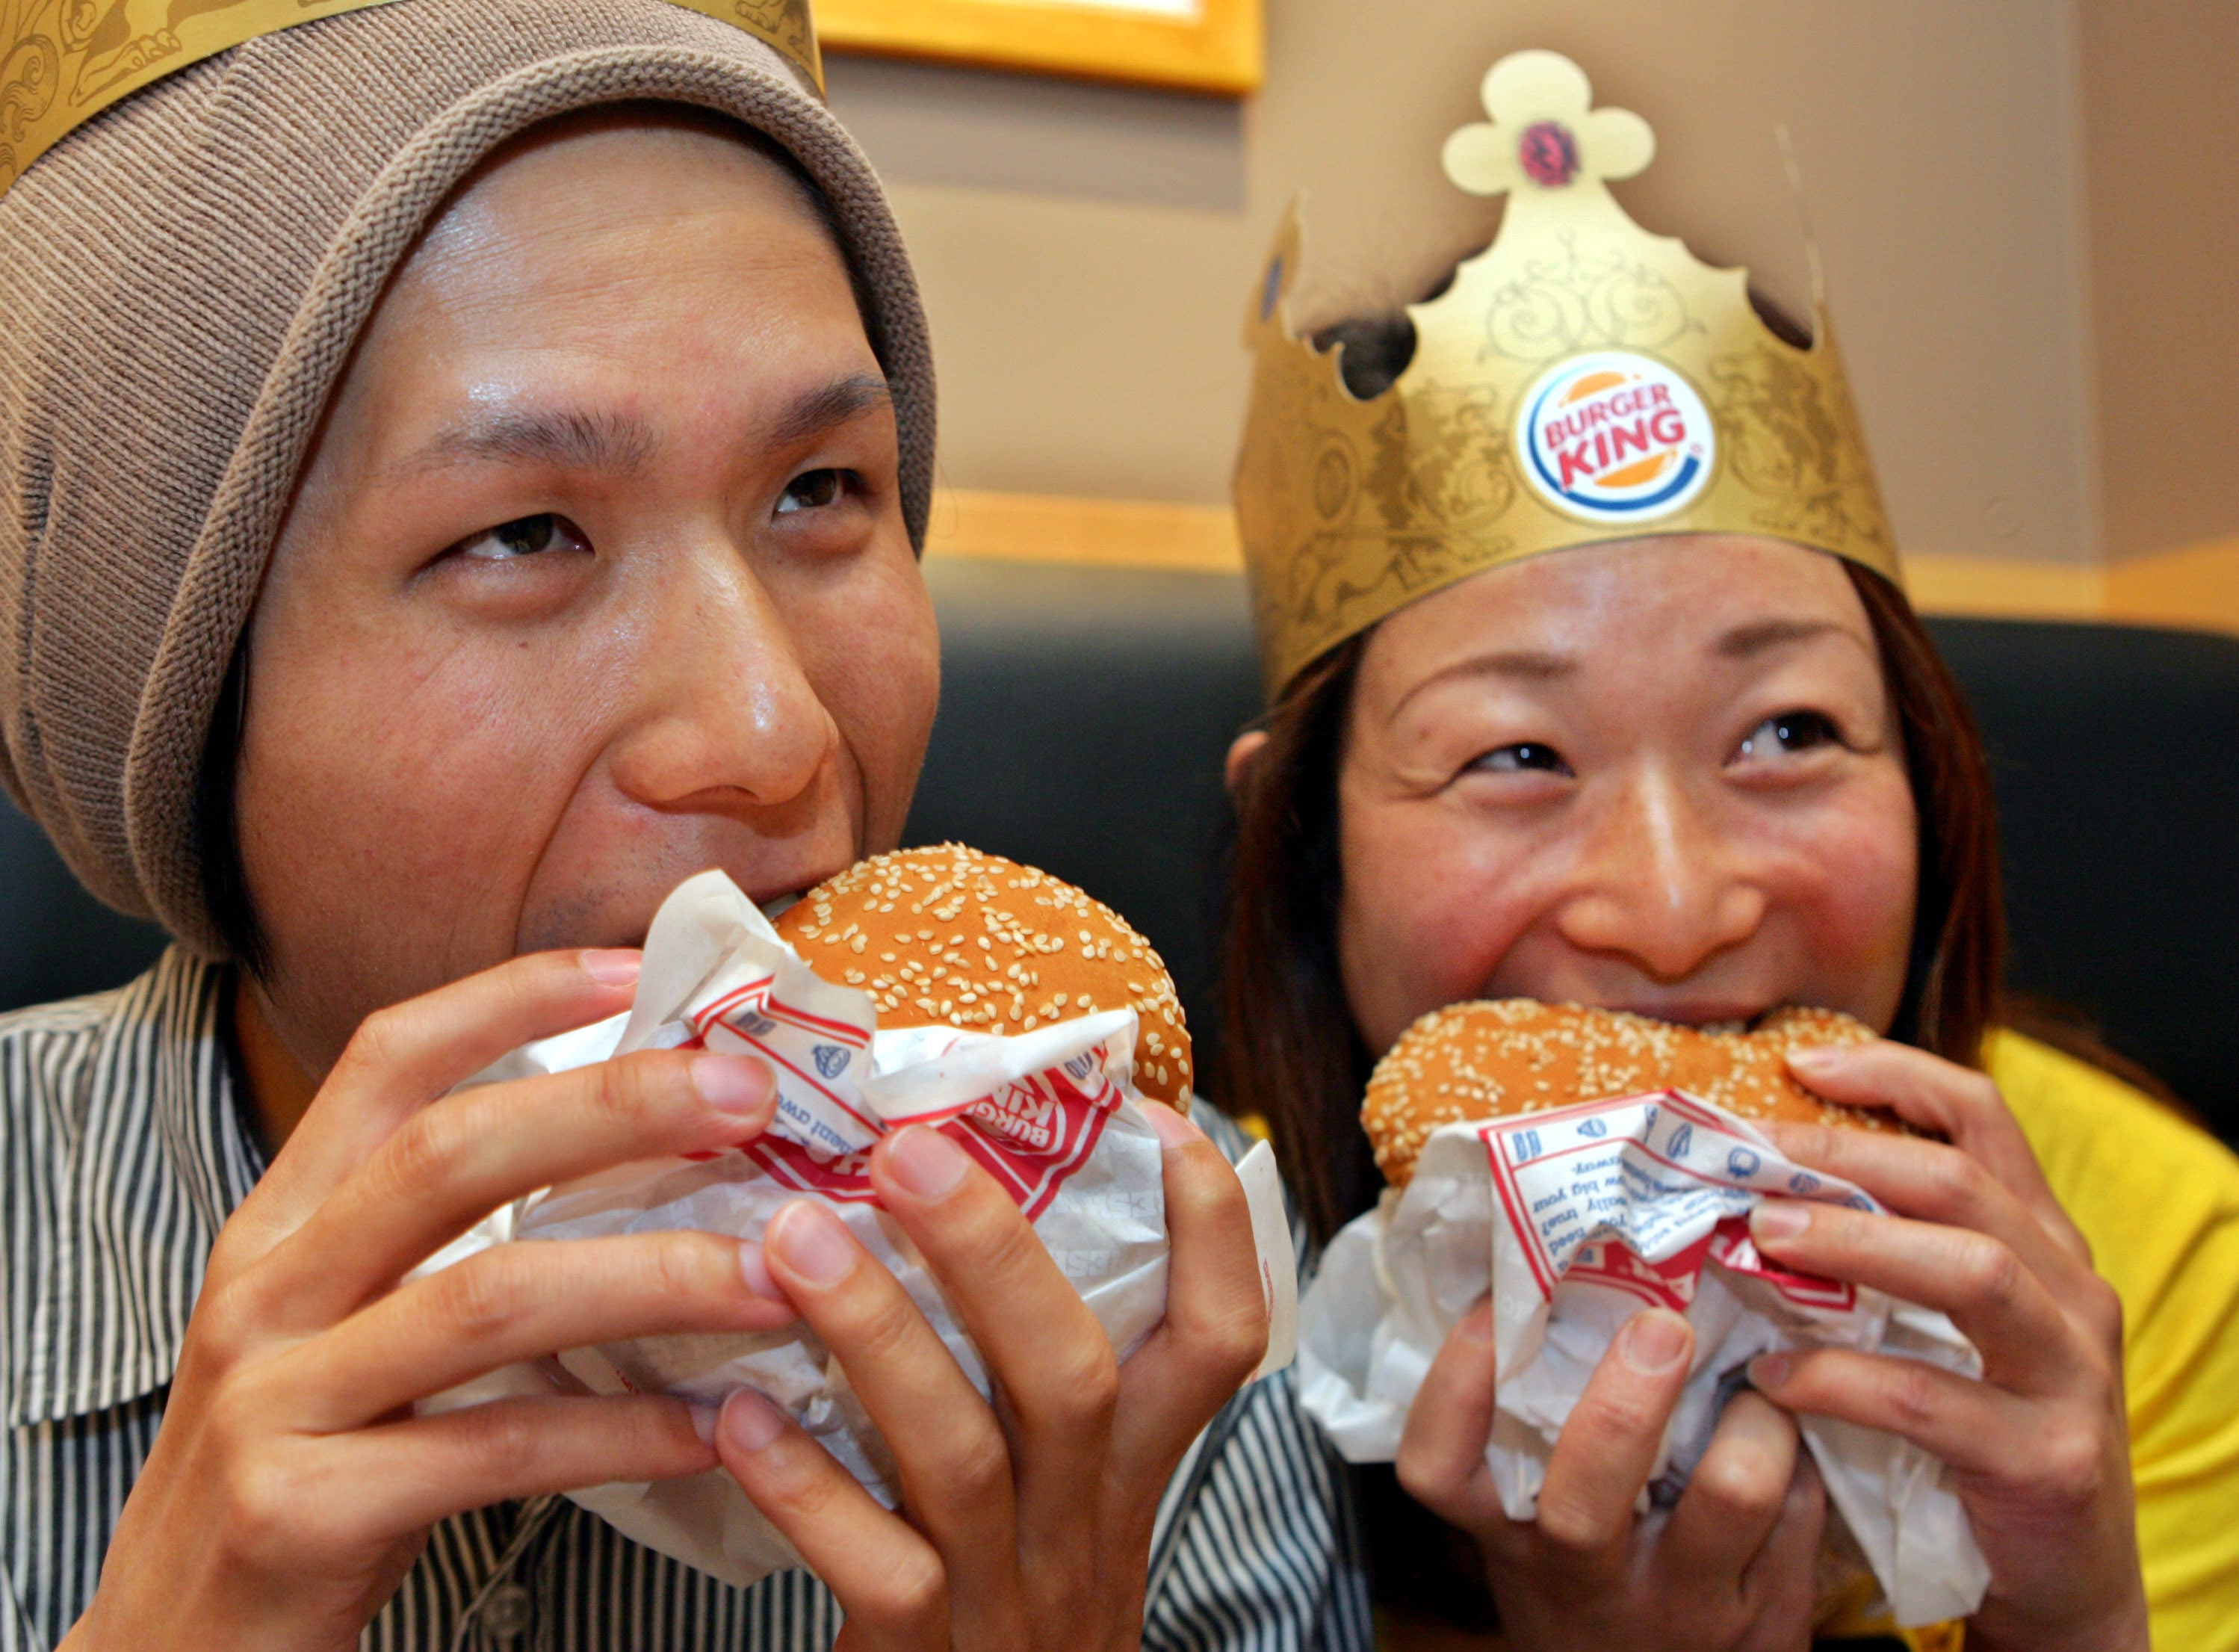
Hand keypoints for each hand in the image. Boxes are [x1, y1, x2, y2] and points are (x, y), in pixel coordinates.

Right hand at [64, 950, 796, 1651]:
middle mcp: (268, 1291)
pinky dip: (624, 1430)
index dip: (513, 997)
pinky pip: (501, 1449)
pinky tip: (717, 1426)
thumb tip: (646, 1172)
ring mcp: (275, 1401)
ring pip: (493, 1296)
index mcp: (283, 1227)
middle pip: (455, 1153)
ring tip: (779, 1273)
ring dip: (657, 1274)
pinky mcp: (305, 1512)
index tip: (640, 970)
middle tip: (753, 1097)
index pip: (392, 1060)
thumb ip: (450, 1250)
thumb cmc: (296, 1474)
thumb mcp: (343, 1335)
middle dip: (616, 1107)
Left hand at [711, 1102, 1268, 1650]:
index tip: (1148, 1116)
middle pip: (1075, 1373)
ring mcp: (1008, 1599)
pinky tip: (741, 1418)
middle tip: (905, 1145)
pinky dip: (810, 1489)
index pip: (1220, 1337)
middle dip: (994, 1250)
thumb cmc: (1002, 1603)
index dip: (1205, 1225)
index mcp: (1129, 1466)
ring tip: (794, 1241)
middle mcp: (1085, 1525)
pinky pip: (882, 1572)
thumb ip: (1022, 1379)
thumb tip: (962, 1196)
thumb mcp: (1053, 1497)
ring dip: (879, 1336)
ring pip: (965, 1457)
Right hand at [1397, 1301, 1824, 1651]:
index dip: (1458, 1384)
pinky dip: (1802, 1455)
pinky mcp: (1770, 1615)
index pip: (1440, 1469)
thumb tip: (1555, 1272)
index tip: (1495, 1309)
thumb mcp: (1538, 1532)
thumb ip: (1538, 1435)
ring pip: (1732, 1490)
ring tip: (1760, 1387)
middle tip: (1661, 1324)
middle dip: (1625, 1399)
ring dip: (1756, 1415)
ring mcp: (1683, 1604)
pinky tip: (1790, 1439)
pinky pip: (1802, 1510)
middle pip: (1584, 1497)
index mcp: (1510, 1538)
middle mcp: (1585, 1579)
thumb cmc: (1593, 1585)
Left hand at [1749, 1040, 2146, 1651]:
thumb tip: (1746, 1185)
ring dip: (1855, 1243)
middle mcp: (2070, 1293)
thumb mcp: (1940, 1327)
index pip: (1983, 1117)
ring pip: (1972, 1272)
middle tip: (1749, 1161)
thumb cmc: (1973, 1436)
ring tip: (1761, 1236)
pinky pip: (1932, 1400)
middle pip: (1964, 1184)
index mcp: (2041, 1243)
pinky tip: (1773, 1377)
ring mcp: (2069, 1375)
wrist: (2058, 1581)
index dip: (1894, 1075)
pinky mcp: (2046, 1460)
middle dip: (1848, 1157)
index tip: (1800, 1062)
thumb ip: (1881, 1255)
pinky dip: (1842, 1380)